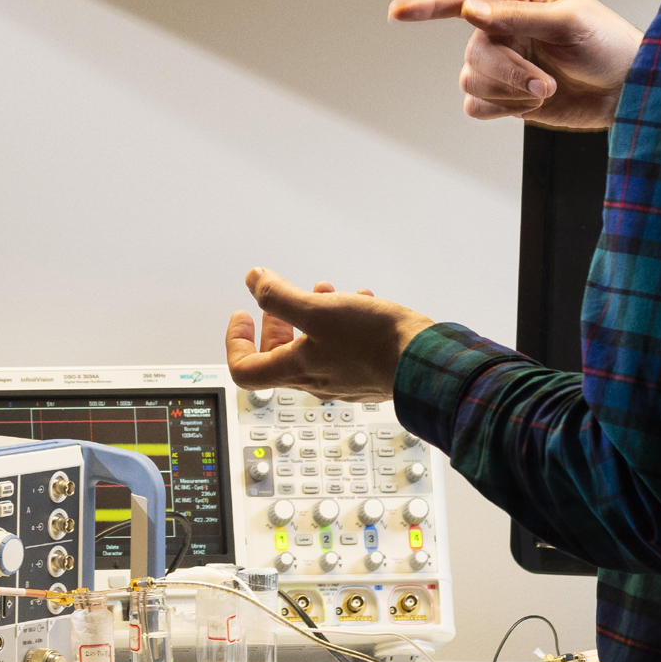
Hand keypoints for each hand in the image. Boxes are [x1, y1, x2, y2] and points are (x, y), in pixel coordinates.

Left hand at [224, 270, 436, 402]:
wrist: (424, 362)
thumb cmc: (373, 342)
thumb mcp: (318, 309)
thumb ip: (280, 296)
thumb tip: (254, 281)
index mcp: (297, 370)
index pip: (246, 370)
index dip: (236, 341)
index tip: (243, 315)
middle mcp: (317, 380)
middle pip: (280, 357)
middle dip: (277, 323)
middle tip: (281, 302)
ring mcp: (343, 378)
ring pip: (315, 347)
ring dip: (313, 316)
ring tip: (325, 292)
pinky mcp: (367, 371)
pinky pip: (344, 347)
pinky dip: (342, 321)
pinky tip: (358, 300)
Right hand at [388, 0, 641, 129]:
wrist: (629, 91)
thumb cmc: (609, 45)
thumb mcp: (569, 21)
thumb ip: (517, 15)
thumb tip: (470, 9)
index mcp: (517, 1)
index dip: (425, 5)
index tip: (397, 13)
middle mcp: (503, 31)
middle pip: (472, 52)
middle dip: (507, 72)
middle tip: (545, 84)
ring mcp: (504, 66)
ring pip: (471, 80)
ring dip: (509, 93)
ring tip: (547, 92)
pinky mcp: (506, 99)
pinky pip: (477, 107)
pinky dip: (504, 109)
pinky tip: (533, 105)